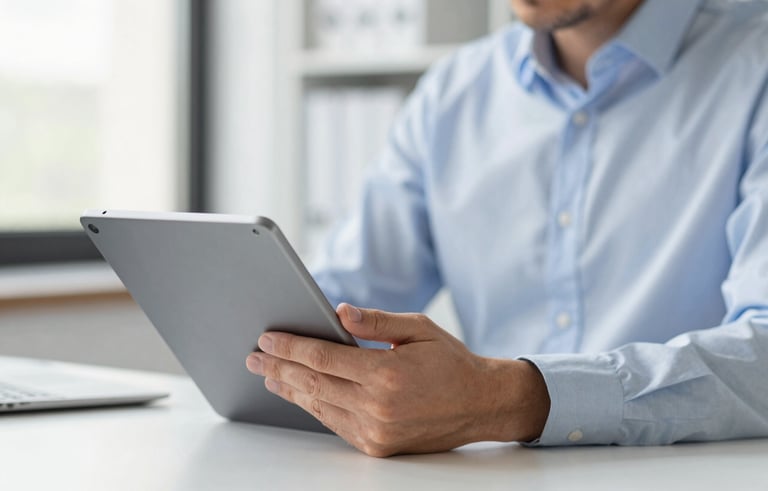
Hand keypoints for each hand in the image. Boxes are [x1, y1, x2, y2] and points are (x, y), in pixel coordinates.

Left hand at [246, 303, 549, 456]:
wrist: (481, 404)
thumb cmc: (451, 362)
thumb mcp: (418, 329)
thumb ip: (376, 322)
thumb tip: (338, 312)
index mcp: (386, 374)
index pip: (323, 358)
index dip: (290, 346)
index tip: (267, 337)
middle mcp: (377, 407)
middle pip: (313, 384)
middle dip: (278, 367)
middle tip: (254, 355)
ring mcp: (376, 431)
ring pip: (319, 406)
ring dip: (289, 388)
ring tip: (268, 373)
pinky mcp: (377, 446)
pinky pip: (334, 423)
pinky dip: (313, 407)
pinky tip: (299, 394)